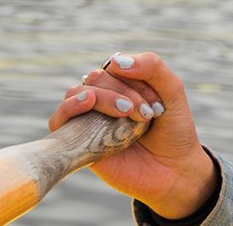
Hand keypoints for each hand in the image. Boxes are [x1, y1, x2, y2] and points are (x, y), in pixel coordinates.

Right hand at [49, 51, 216, 217]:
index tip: (158, 104)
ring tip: (127, 113)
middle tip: (146, 114)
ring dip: (103, 97)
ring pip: (78, 93)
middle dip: (122, 90)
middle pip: (96, 78)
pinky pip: (59, 120)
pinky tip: (88, 103)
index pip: (114, 65)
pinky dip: (69, 107)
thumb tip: (115, 60)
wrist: (173, 171)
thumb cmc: (173, 130)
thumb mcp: (172, 92)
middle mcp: (101, 99)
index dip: (133, 77)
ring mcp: (88, 120)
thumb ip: (152, 67)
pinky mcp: (78, 143)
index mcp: (121, 84)